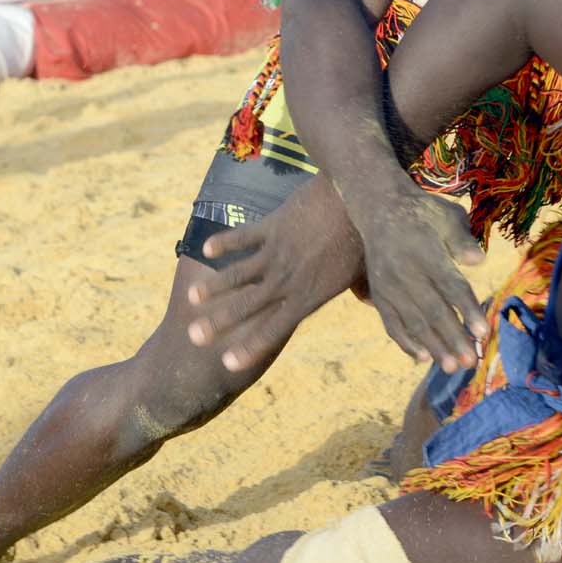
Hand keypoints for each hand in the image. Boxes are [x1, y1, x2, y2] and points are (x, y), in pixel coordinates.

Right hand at [187, 196, 369, 371]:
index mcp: (309, 297)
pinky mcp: (272, 226)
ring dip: (213, 286)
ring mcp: (277, 253)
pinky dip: (224, 243)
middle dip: (218, 323)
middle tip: (194, 336)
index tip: (227, 363)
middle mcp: (287, 280)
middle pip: (246, 307)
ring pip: (237, 274)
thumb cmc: (364, 237)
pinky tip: (207, 250)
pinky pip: (242, 237)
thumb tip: (370, 303)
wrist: (355, 199)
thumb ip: (362, 291)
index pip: (273, 330)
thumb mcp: (365, 271)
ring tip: (192, 297)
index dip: (249, 348)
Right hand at [350, 183, 487, 369]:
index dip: (467, 311)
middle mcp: (405, 273)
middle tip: (471, 362)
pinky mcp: (379, 295)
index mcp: (426, 253)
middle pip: (432, 311)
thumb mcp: (446, 215)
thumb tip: (479, 261)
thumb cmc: (423, 213)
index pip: (450, 287)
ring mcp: (389, 287)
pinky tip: (422, 358)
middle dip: (453, 339)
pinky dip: (406, 342)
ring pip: (413, 322)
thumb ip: (462, 239)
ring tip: (452, 367)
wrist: (378, 208)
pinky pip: (392, 323)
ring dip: (433, 347)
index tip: (483, 333)